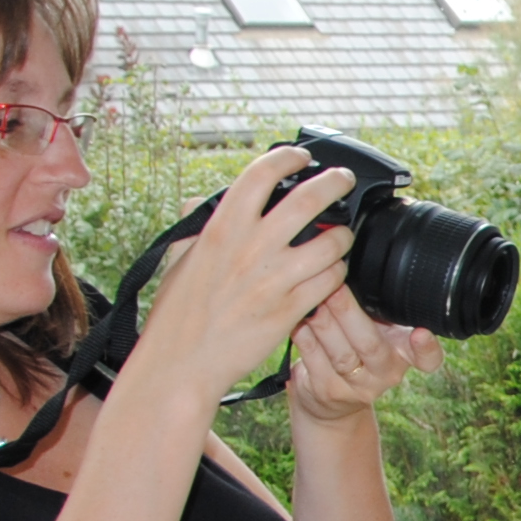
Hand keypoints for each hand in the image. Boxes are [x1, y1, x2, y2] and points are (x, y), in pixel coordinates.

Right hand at [129, 147, 360, 401]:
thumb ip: (195, 227)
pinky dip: (337, 273)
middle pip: (309, 200)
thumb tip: (197, 202)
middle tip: (344, 180)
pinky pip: (331, 281)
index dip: (286, 158)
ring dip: (343, 237)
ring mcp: (274, 279)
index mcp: (222, 228)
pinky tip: (333, 273)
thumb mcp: (178, 259)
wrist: (182, 363)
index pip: (260, 175)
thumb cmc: (177, 314)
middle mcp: (251, 247)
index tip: (300, 157)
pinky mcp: (290, 309)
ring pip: (331, 243)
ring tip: (342, 237)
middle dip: (335, 183)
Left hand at [286, 287, 442, 426]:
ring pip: (341, 353)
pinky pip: (315, 359)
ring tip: (313, 298)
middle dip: (349, 313)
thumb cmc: (356, 350)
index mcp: (404, 354)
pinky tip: (299, 317)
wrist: (332, 402)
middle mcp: (386, 373)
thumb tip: (352, 264)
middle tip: (335, 287)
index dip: (426, 347)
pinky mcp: (328, 391)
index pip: (427, 357)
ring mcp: (357, 387)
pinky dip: (305, 335)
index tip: (420, 333)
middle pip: (370, 345)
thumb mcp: (376, 331)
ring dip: (324, 322)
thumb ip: (377, 310)